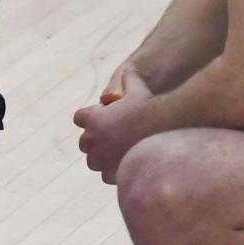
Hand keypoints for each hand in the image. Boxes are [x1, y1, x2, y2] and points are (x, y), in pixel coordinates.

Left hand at [73, 68, 152, 183]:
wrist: (164, 129)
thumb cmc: (151, 107)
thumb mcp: (138, 88)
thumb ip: (129, 78)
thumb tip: (129, 68)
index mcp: (93, 118)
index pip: (79, 118)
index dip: (89, 118)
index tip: (100, 120)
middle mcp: (92, 139)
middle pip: (84, 143)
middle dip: (95, 141)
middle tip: (110, 140)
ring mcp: (100, 158)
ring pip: (93, 162)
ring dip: (102, 159)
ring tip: (118, 155)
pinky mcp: (111, 173)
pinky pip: (106, 176)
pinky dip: (114, 172)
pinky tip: (126, 165)